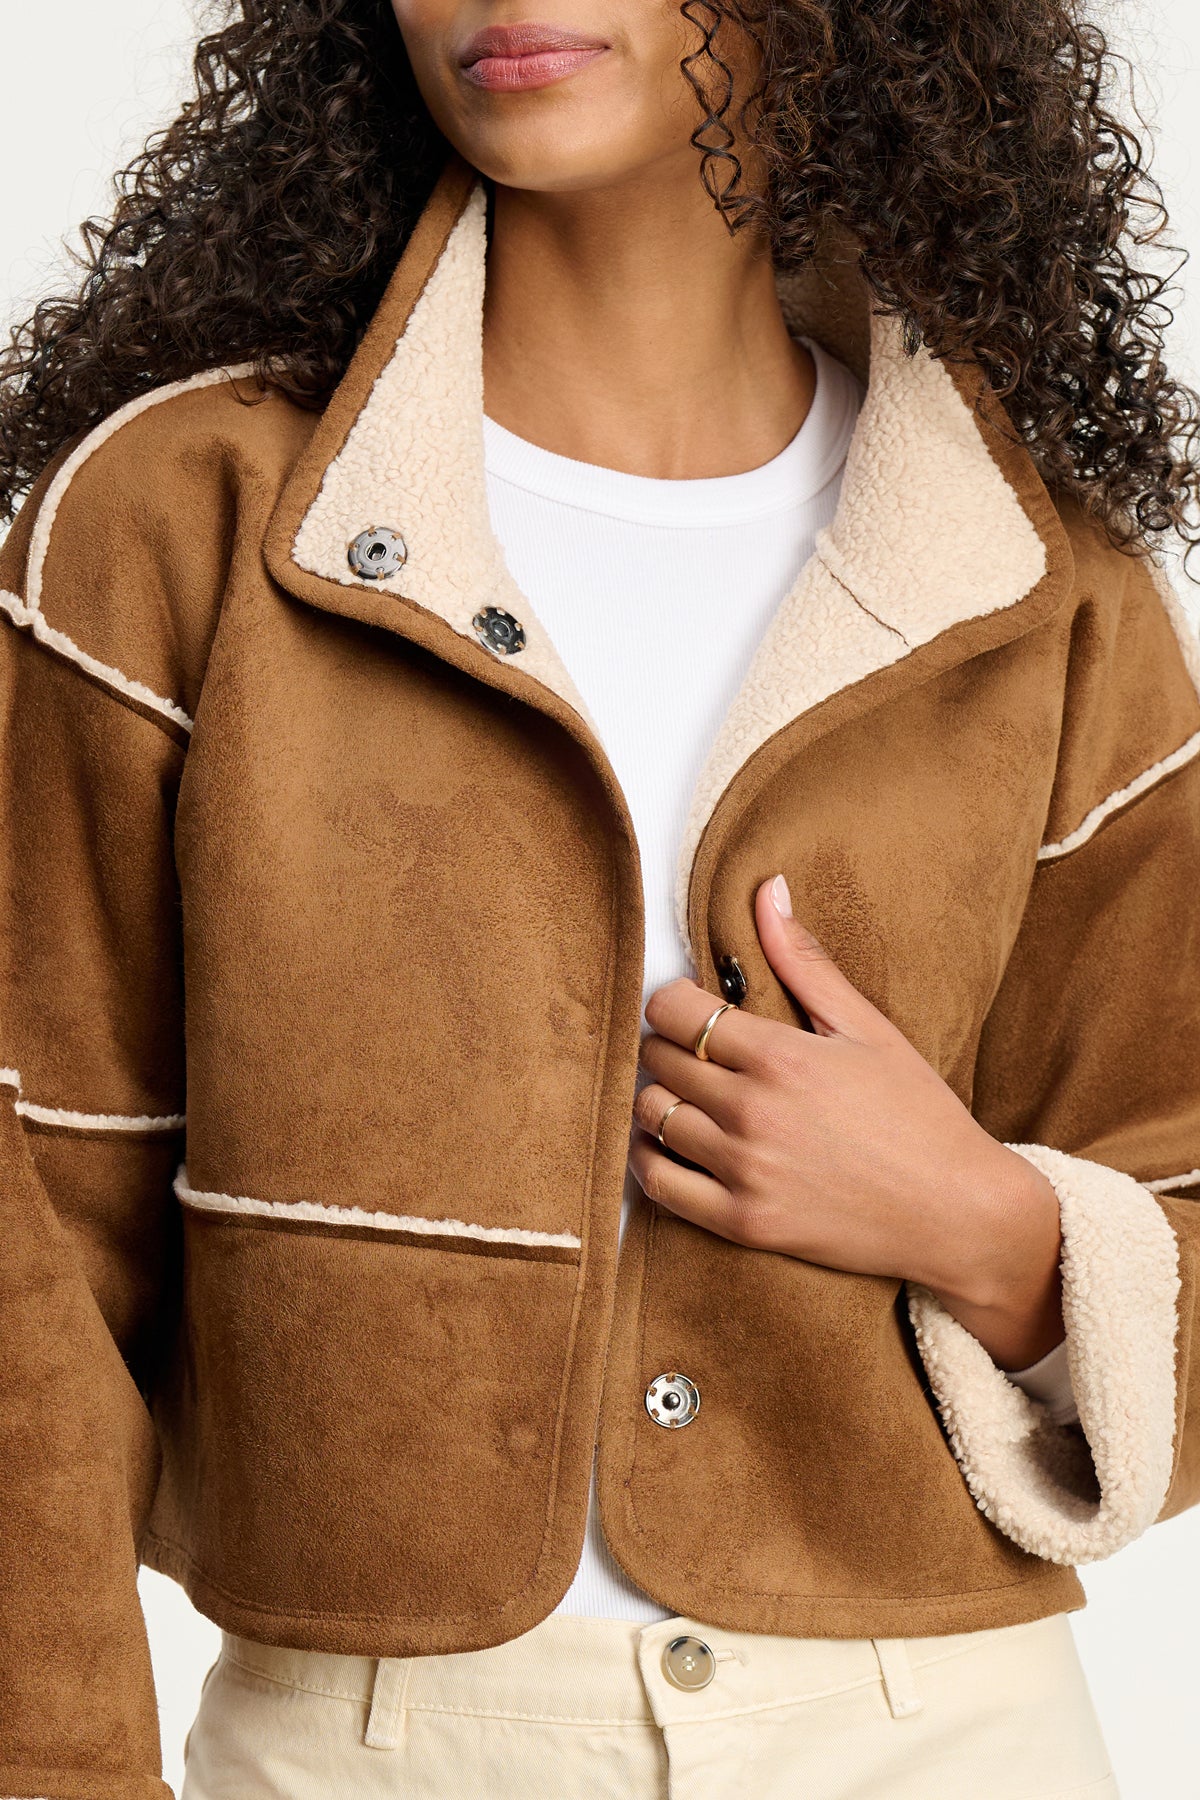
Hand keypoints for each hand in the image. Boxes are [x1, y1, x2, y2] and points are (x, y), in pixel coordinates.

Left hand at [630, 874, 1065, 1370]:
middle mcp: (751, 1111)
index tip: (695, 1009)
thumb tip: (767, 890)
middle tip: (698, 1052)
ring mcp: (743, 1170)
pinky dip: (648, 1159)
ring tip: (692, 1096)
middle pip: (657, 1059)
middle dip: (670, 1047)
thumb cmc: (920, 1115)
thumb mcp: (868, 1028)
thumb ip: (804, 961)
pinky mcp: (741, 1222)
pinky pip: (656, 1182)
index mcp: (779, 1056)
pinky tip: (672, 1145)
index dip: (675, 1002)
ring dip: (660, 1098)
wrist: (957, 1212)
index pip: (673, 1009)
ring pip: (650, 1115)